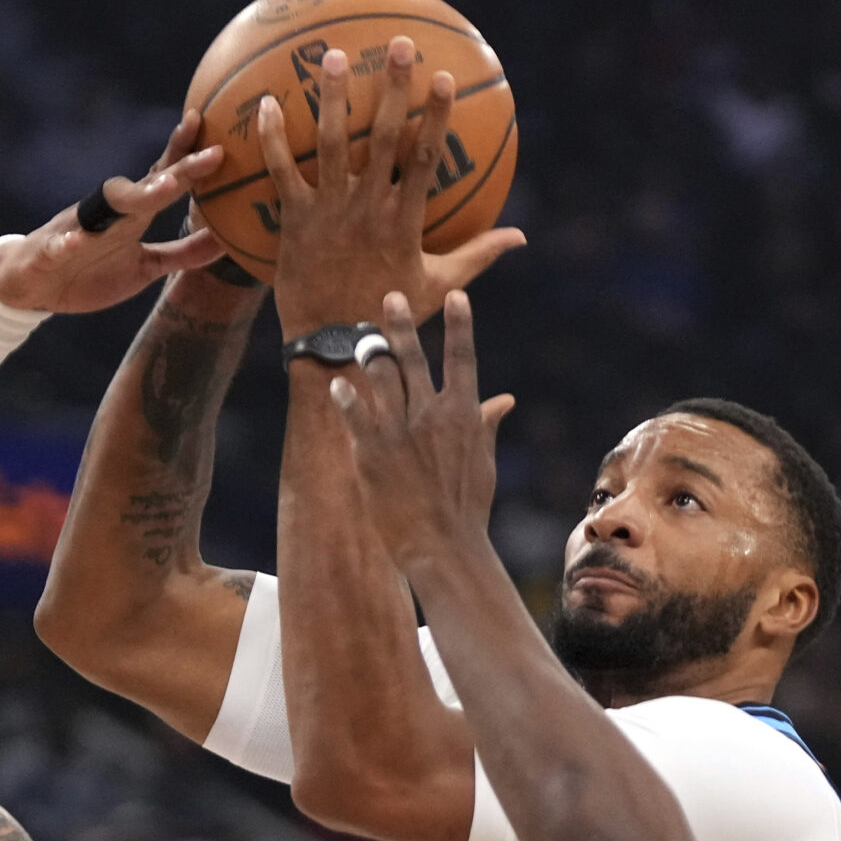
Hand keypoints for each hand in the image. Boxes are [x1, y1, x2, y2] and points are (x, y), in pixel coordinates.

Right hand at [0, 112, 229, 312]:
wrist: (30, 286)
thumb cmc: (90, 272)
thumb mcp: (144, 268)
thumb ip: (183, 255)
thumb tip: (227, 242)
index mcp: (131, 217)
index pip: (163, 179)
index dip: (189, 161)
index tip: (221, 142)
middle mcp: (107, 215)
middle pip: (146, 187)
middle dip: (178, 169)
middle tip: (213, 154)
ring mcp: (78, 230)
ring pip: (105, 208)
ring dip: (133, 197)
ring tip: (165, 188)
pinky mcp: (50, 253)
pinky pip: (58, 245)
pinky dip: (66, 243)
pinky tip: (75, 242)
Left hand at [260, 38, 525, 337]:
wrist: (334, 346)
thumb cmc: (390, 316)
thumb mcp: (441, 287)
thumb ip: (479, 255)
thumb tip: (521, 237)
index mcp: (405, 220)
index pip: (426, 158)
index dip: (436, 116)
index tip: (445, 78)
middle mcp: (369, 208)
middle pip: (382, 137)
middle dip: (392, 87)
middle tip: (398, 43)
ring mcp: (330, 213)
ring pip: (331, 143)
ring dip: (330, 97)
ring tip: (330, 55)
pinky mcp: (295, 222)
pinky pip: (281, 172)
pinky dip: (273, 137)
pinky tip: (266, 101)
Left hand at [329, 290, 514, 569]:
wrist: (444, 546)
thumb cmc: (467, 507)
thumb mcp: (483, 462)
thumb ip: (487, 423)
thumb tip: (504, 400)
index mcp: (463, 413)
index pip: (463, 358)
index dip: (460, 325)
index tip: (457, 295)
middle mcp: (432, 414)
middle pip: (413, 358)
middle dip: (401, 325)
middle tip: (391, 297)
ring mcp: (401, 430)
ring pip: (381, 377)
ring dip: (369, 353)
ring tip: (360, 336)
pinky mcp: (373, 451)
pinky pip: (355, 414)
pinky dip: (346, 398)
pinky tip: (336, 384)